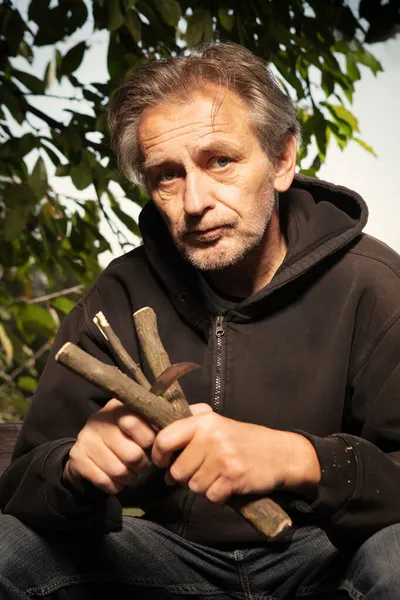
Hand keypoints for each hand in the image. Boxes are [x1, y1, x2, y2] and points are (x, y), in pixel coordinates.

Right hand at [63, 398, 155, 494]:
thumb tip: (168, 436)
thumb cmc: (124, 435)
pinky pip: (105, 482)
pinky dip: (116, 486)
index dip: (149, 440)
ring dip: (130, 477)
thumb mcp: (138, 424)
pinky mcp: (77, 459)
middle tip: (143, 463)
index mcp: (117, 407)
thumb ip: (152, 426)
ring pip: (119, 471)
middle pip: (131, 454)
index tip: (152, 445)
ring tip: (131, 472)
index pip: (134, 423)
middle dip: (143, 464)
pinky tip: (117, 479)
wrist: (90, 450)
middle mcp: (98, 420)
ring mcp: (86, 439)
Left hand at [152, 408, 320, 503]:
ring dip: (201, 488)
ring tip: (214, 478)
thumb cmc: (244, 439)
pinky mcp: (234, 478)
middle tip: (198, 472)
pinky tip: (225, 487)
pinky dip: (216, 497)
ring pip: (193, 486)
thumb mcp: (218, 422)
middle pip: (177, 470)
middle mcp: (212, 438)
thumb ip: (193, 420)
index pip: (165, 439)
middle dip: (184, 477)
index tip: (163, 461)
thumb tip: (162, 428)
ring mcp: (224, 458)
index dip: (158, 454)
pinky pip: (210, 497)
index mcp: (204, 422)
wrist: (280, 453)